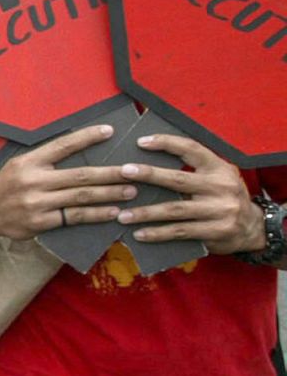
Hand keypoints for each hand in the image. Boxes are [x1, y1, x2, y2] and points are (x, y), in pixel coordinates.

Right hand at [0, 124, 135, 239]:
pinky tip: (112, 212)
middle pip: (79, 175)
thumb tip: (81, 150)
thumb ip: (46, 160)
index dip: (87, 137)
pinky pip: (74, 217)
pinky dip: (96, 214)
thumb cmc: (8, 186)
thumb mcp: (19, 165)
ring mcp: (36, 203)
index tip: (109, 131)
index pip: (62, 145)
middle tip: (133, 171)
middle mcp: (32, 180)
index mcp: (28, 161)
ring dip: (109, 194)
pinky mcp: (40, 222)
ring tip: (131, 191)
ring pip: (80, 197)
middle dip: (110, 173)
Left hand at [115, 134, 259, 253]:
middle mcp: (221, 187)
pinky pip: (180, 231)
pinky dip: (158, 233)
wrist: (253, 227)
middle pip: (178, 179)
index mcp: (220, 168)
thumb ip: (192, 170)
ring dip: (146, 212)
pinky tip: (139, 234)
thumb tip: (147, 162)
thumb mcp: (217, 178)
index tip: (141, 142)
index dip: (167, 143)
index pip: (192, 149)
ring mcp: (220, 210)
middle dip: (148, 175)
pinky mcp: (216, 231)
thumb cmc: (223, 197)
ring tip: (122, 215)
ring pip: (175, 209)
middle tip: (123, 172)